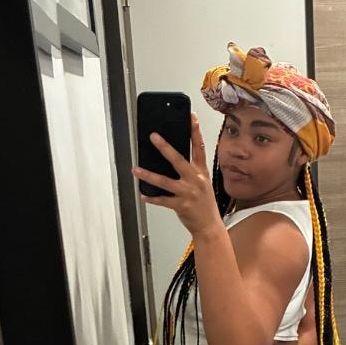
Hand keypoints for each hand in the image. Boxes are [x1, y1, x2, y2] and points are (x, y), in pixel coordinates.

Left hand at [131, 113, 221, 238]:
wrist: (210, 226)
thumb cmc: (204, 205)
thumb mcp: (202, 184)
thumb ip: (190, 171)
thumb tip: (171, 158)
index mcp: (201, 172)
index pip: (199, 147)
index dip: (195, 131)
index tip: (191, 117)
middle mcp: (195, 180)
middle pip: (179, 160)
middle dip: (165, 147)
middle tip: (153, 136)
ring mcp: (188, 193)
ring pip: (165, 181)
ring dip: (148, 175)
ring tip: (135, 169)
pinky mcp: (181, 206)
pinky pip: (162, 200)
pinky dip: (151, 198)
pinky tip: (143, 195)